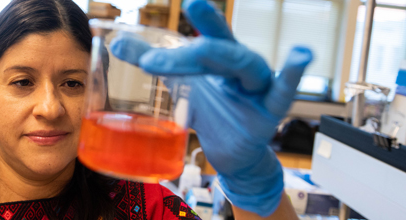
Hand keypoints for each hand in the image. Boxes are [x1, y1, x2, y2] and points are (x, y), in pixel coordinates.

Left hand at [110, 0, 312, 216]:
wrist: (231, 152)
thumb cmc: (211, 112)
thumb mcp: (179, 83)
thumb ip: (152, 60)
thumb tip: (116, 43)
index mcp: (221, 59)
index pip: (211, 35)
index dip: (203, 17)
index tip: (189, 2)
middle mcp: (241, 67)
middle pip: (222, 49)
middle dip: (198, 41)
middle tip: (171, 33)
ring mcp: (258, 87)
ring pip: (245, 65)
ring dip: (223, 57)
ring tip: (202, 46)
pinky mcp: (270, 112)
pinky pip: (283, 92)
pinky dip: (291, 75)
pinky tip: (301, 54)